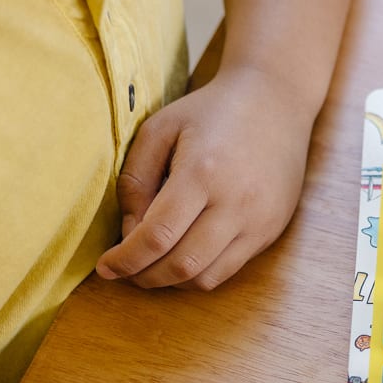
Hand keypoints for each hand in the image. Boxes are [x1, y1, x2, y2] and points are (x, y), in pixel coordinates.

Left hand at [95, 67, 310, 289]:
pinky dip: (199, 272)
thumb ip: (135, 180)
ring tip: (151, 266)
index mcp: (203, 172)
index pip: (157, 236)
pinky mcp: (272, 228)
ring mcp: (259, 219)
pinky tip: (183, 254)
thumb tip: (129, 233)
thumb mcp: (160, 128)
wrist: (276, 101)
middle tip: (124, 270)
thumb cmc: (211, 111)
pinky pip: (229, 269)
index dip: (125, 260)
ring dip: (171, 281)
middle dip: (143, 276)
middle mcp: (236, 202)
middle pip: (181, 265)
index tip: (105, 266)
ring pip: (206, 277)